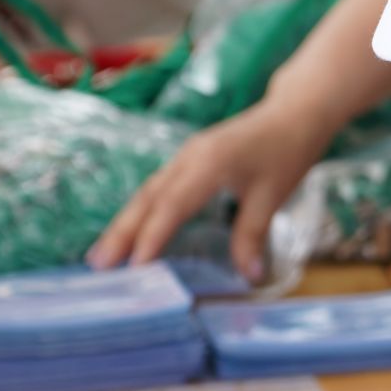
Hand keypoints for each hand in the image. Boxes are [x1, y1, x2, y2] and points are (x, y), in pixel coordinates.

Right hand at [89, 98, 331, 278]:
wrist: (293, 113)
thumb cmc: (286, 151)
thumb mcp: (273, 196)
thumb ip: (253, 235)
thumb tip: (250, 277)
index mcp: (209, 164)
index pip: (172, 205)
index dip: (151, 237)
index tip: (135, 267)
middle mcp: (189, 158)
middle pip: (148, 198)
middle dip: (121, 233)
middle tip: (97, 266)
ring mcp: (185, 156)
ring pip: (147, 192)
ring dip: (124, 223)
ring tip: (102, 256)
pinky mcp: (188, 159)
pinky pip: (157, 187)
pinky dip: (140, 211)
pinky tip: (130, 232)